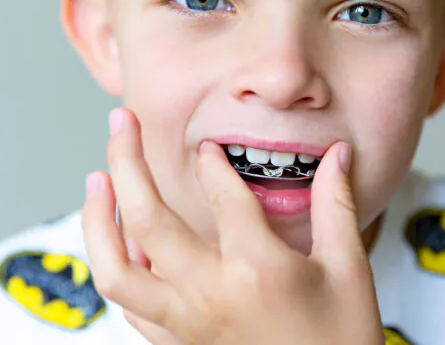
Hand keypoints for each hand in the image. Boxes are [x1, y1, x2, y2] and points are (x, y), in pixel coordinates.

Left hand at [82, 108, 384, 344]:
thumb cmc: (341, 342)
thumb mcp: (349, 271)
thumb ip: (338, 205)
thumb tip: (337, 155)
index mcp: (256, 269)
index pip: (220, 195)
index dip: (213, 162)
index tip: (208, 145)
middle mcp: (210, 293)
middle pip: (147, 218)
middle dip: (125, 160)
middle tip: (120, 122)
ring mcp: (185, 324)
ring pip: (116, 268)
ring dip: (97, 220)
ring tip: (95, 180)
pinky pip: (129, 307)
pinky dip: (116, 269)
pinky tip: (119, 245)